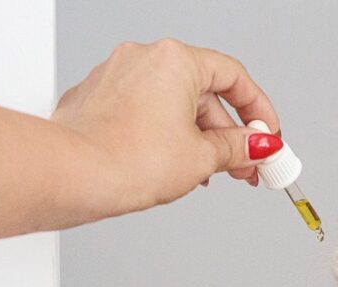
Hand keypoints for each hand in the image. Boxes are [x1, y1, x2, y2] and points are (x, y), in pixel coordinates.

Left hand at [52, 39, 281, 214]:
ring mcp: (114, 78)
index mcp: (175, 60)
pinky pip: (140, 114)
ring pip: (169, 105)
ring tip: (205, 174)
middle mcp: (142, 59)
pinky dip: (160, 137)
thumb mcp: (201, 158)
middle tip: (242, 166)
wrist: (71, 176)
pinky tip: (167, 168)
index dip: (258, 110)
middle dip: (225, 134)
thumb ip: (236, 148)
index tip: (267, 136)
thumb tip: (256, 146)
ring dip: (194, 138)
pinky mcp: (94, 101)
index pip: (233, 77)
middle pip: (201, 93)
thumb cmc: (126, 159)